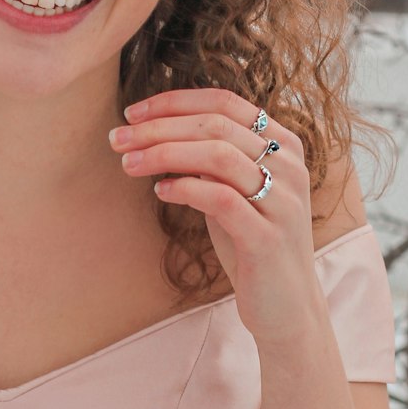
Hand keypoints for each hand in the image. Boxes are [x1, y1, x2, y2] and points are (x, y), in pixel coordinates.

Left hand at [109, 87, 325, 350]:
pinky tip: (160, 191)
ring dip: (163, 154)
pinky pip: (221, 199)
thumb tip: (153, 130)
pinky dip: (185, 188)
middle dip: (158, 128)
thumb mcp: (234, 189)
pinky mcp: (268, 238)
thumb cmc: (251, 242)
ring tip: (128, 163)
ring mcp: (283, 201)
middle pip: (215, 125)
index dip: (174, 102)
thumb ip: (210, 158)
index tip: (132, 113)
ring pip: (217, 156)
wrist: (287, 307)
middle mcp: (290, 166)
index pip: (225, 101)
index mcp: (284, 145)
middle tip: (117, 138)